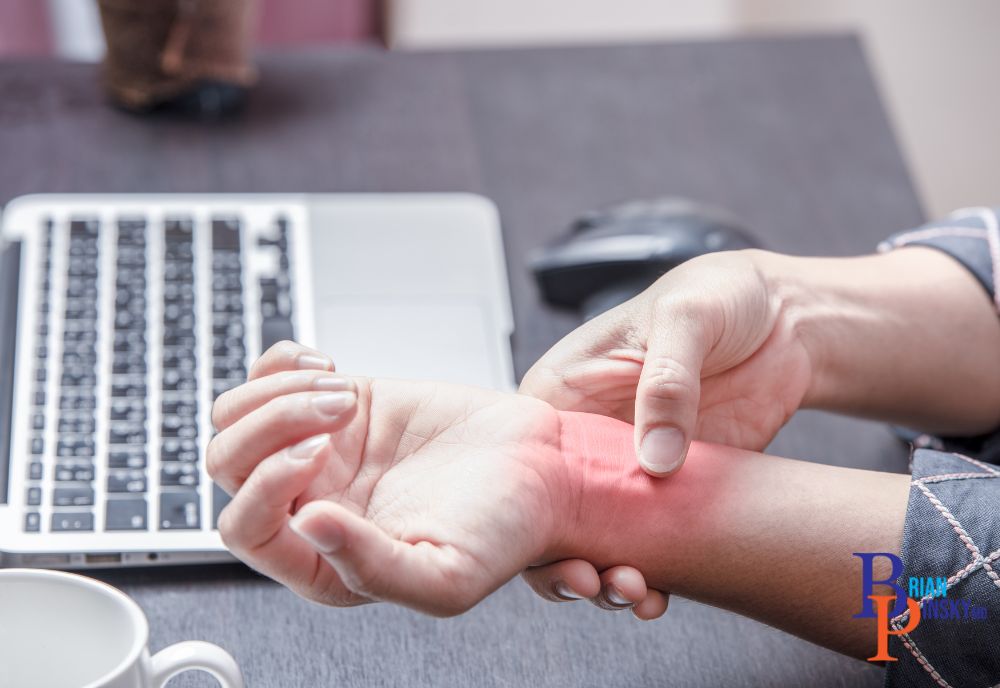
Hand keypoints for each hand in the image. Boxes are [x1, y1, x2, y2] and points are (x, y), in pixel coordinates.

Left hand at [208, 342, 572, 615]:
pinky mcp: (339, 404)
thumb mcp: (447, 575)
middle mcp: (312, 505)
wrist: (542, 468)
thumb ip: (371, 567)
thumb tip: (306, 526)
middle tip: (337, 415)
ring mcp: (320, 451)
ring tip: (343, 392)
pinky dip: (282, 362)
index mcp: (326, 560)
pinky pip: (269, 376)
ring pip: (237, 416)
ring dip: (278, 391)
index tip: (321, 454)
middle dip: (271, 426)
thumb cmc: (502, 529)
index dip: (265, 487)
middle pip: (228, 463)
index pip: (245, 530)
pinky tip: (328, 368)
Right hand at [519, 250, 814, 615]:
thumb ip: (666, 381)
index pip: (524, 458)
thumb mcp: (687, 317)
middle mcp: (587, 436)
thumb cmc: (719, 295)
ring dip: (609, 571)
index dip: (529, 505)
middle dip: (566, 553)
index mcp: (566, 387)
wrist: (787, 320)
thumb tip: (654, 459)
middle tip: (598, 581)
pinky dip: (655, 571)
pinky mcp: (672, 490)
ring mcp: (627, 469)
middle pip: (553, 510)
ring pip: (598, 536)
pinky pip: (651, 542)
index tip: (556, 541)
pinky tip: (662, 594)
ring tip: (637, 592)